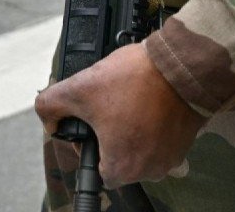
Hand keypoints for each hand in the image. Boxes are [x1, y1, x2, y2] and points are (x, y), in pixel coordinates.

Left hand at [34, 42, 205, 187]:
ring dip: (132, 127)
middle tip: (112, 104)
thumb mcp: (79, 87)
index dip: (88, 143)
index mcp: (122, 168)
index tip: (93, 120)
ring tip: (130, 99)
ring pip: (139, 146)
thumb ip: (50, 106)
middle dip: (111, 132)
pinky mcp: (184, 142)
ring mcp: (170, 158)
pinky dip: (152, 123)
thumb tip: (50, 121)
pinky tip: (148, 101)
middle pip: (118, 157)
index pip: (94, 168)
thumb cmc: (135, 80)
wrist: (180, 64)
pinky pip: (159, 138)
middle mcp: (149, 170)